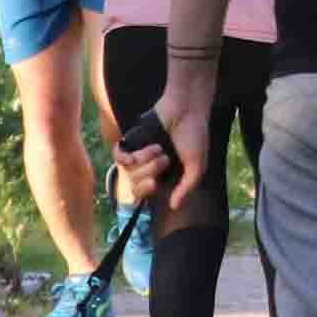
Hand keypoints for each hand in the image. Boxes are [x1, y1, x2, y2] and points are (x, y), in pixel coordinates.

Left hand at [125, 74, 213, 213]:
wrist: (186, 109)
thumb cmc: (195, 136)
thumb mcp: (197, 166)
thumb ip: (186, 188)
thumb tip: (174, 207)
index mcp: (164, 174)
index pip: (145, 193)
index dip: (146, 191)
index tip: (155, 184)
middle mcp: (149, 166)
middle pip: (134, 184)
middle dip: (149, 173)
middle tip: (164, 160)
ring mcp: (139, 153)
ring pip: (127, 172)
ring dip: (145, 161)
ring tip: (159, 148)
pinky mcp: (131, 141)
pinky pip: (120, 158)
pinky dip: (131, 155)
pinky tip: (144, 149)